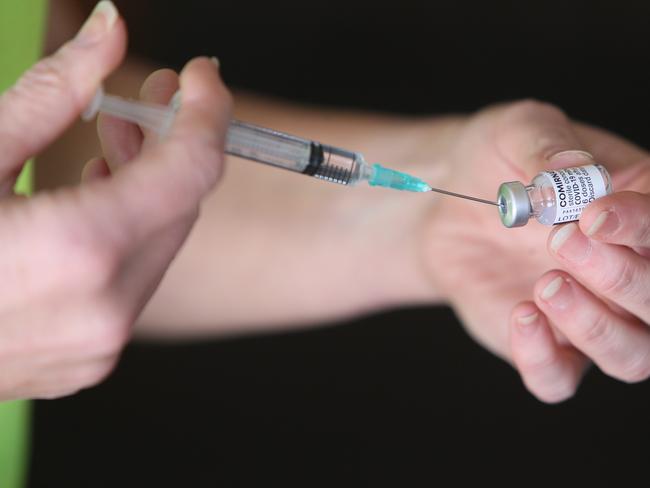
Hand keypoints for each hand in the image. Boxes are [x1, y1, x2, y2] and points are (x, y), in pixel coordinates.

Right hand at [0, 2, 230, 399]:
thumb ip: (53, 92)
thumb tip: (109, 29)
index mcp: (81, 251)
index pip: (193, 169)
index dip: (207, 112)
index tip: (198, 79)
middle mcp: (104, 311)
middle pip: (181, 207)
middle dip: (173, 146)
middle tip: (147, 103)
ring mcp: (97, 346)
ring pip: (159, 247)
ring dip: (148, 190)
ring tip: (111, 144)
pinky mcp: (85, 362)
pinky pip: (130, 286)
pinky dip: (124, 238)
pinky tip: (90, 205)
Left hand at [509, 153, 649, 402]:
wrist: (448, 202)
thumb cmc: (494, 161)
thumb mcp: (517, 133)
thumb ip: (548, 148)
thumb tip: (573, 175)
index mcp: (639, 210)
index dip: (644, 226)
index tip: (592, 214)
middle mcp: (629, 270)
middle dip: (621, 276)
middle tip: (560, 240)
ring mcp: (591, 314)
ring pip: (632, 356)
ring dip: (596, 327)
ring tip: (547, 283)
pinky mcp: (545, 344)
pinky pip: (559, 380)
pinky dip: (545, 362)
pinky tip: (520, 316)